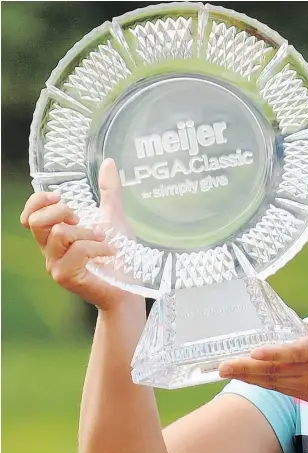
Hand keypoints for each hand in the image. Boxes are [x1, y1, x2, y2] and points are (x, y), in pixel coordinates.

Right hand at [20, 159, 130, 310]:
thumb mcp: (115, 218)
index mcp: (56, 236)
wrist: (131, 289)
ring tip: (104, 241)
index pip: (29, 215)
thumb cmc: (121, 256)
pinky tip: (109, 252)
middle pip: (35, 221)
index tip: (61, 196)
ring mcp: (55, 265)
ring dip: (86, 232)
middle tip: (83, 220)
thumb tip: (109, 162)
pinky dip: (96, 247)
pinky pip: (75, 251)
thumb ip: (109, 191)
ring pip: (59, 234)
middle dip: (61, 212)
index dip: (38, 201)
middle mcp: (50, 250)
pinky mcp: (65, 276)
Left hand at [218, 325, 307, 420]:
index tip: (255, 352)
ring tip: (226, 370)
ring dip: (247, 376)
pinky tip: (247, 377)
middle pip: (274, 370)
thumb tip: (291, 327)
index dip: (274, 353)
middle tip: (222, 366)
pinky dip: (260, 382)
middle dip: (246, 368)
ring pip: (272, 381)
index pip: (295, 352)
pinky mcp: (305, 396)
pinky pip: (278, 387)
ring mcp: (306, 386)